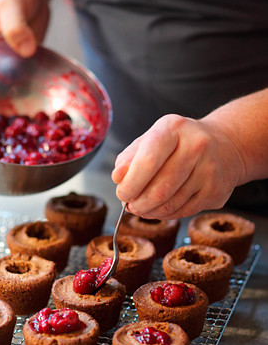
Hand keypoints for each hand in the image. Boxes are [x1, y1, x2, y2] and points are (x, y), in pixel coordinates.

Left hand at [111, 114, 245, 218]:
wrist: (226, 145)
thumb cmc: (180, 142)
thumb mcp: (153, 138)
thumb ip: (131, 156)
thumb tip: (118, 178)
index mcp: (174, 129)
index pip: (148, 160)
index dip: (131, 183)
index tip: (121, 193)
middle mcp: (196, 147)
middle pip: (160, 188)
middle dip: (139, 203)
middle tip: (130, 205)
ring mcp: (209, 170)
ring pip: (171, 204)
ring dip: (150, 212)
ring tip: (142, 208)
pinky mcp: (216, 191)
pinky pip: (184, 211)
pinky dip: (166, 214)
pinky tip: (159, 209)